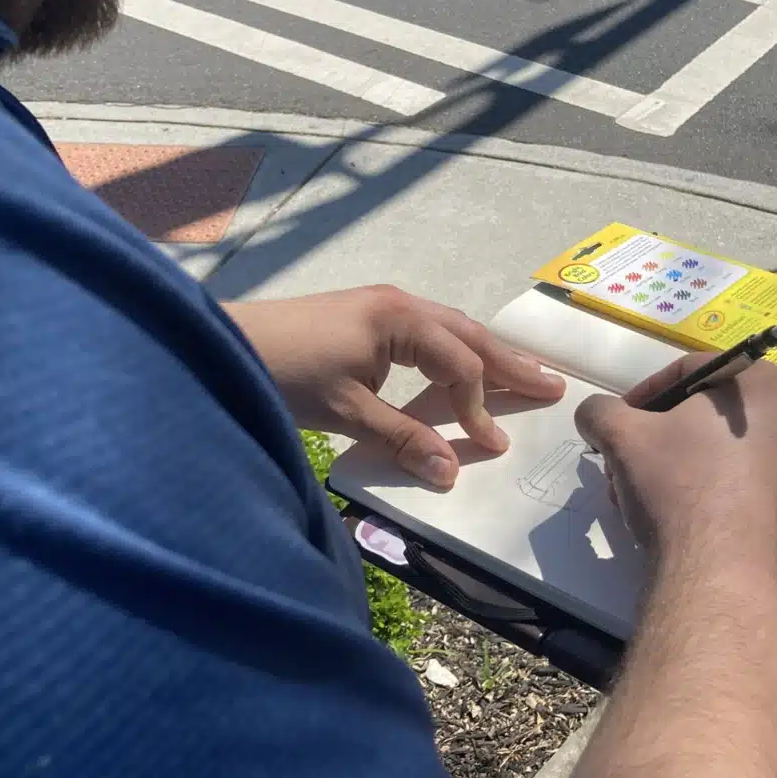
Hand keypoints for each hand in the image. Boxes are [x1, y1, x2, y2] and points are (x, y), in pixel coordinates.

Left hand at [225, 287, 564, 487]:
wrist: (224, 344)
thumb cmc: (285, 374)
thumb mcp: (347, 412)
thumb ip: (402, 439)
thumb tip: (452, 474)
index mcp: (401, 319)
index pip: (459, 367)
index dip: (478, 410)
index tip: (492, 448)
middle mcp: (400, 303)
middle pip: (469, 335)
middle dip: (510, 363)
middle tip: (553, 386)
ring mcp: (383, 305)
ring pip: (451, 329)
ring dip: (487, 353)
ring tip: (522, 374)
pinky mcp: (366, 314)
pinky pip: (429, 331)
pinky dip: (456, 350)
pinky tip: (462, 365)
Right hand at [575, 352, 776, 588]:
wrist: (722, 577)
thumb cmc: (679, 487)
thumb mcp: (621, 436)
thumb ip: (601, 411)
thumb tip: (596, 414)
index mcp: (762, 386)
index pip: (693, 371)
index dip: (647, 392)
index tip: (622, 418)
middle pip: (713, 414)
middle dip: (664, 433)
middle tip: (631, 458)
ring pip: (730, 453)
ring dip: (684, 464)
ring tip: (646, 493)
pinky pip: (750, 488)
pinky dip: (714, 493)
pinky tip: (680, 520)